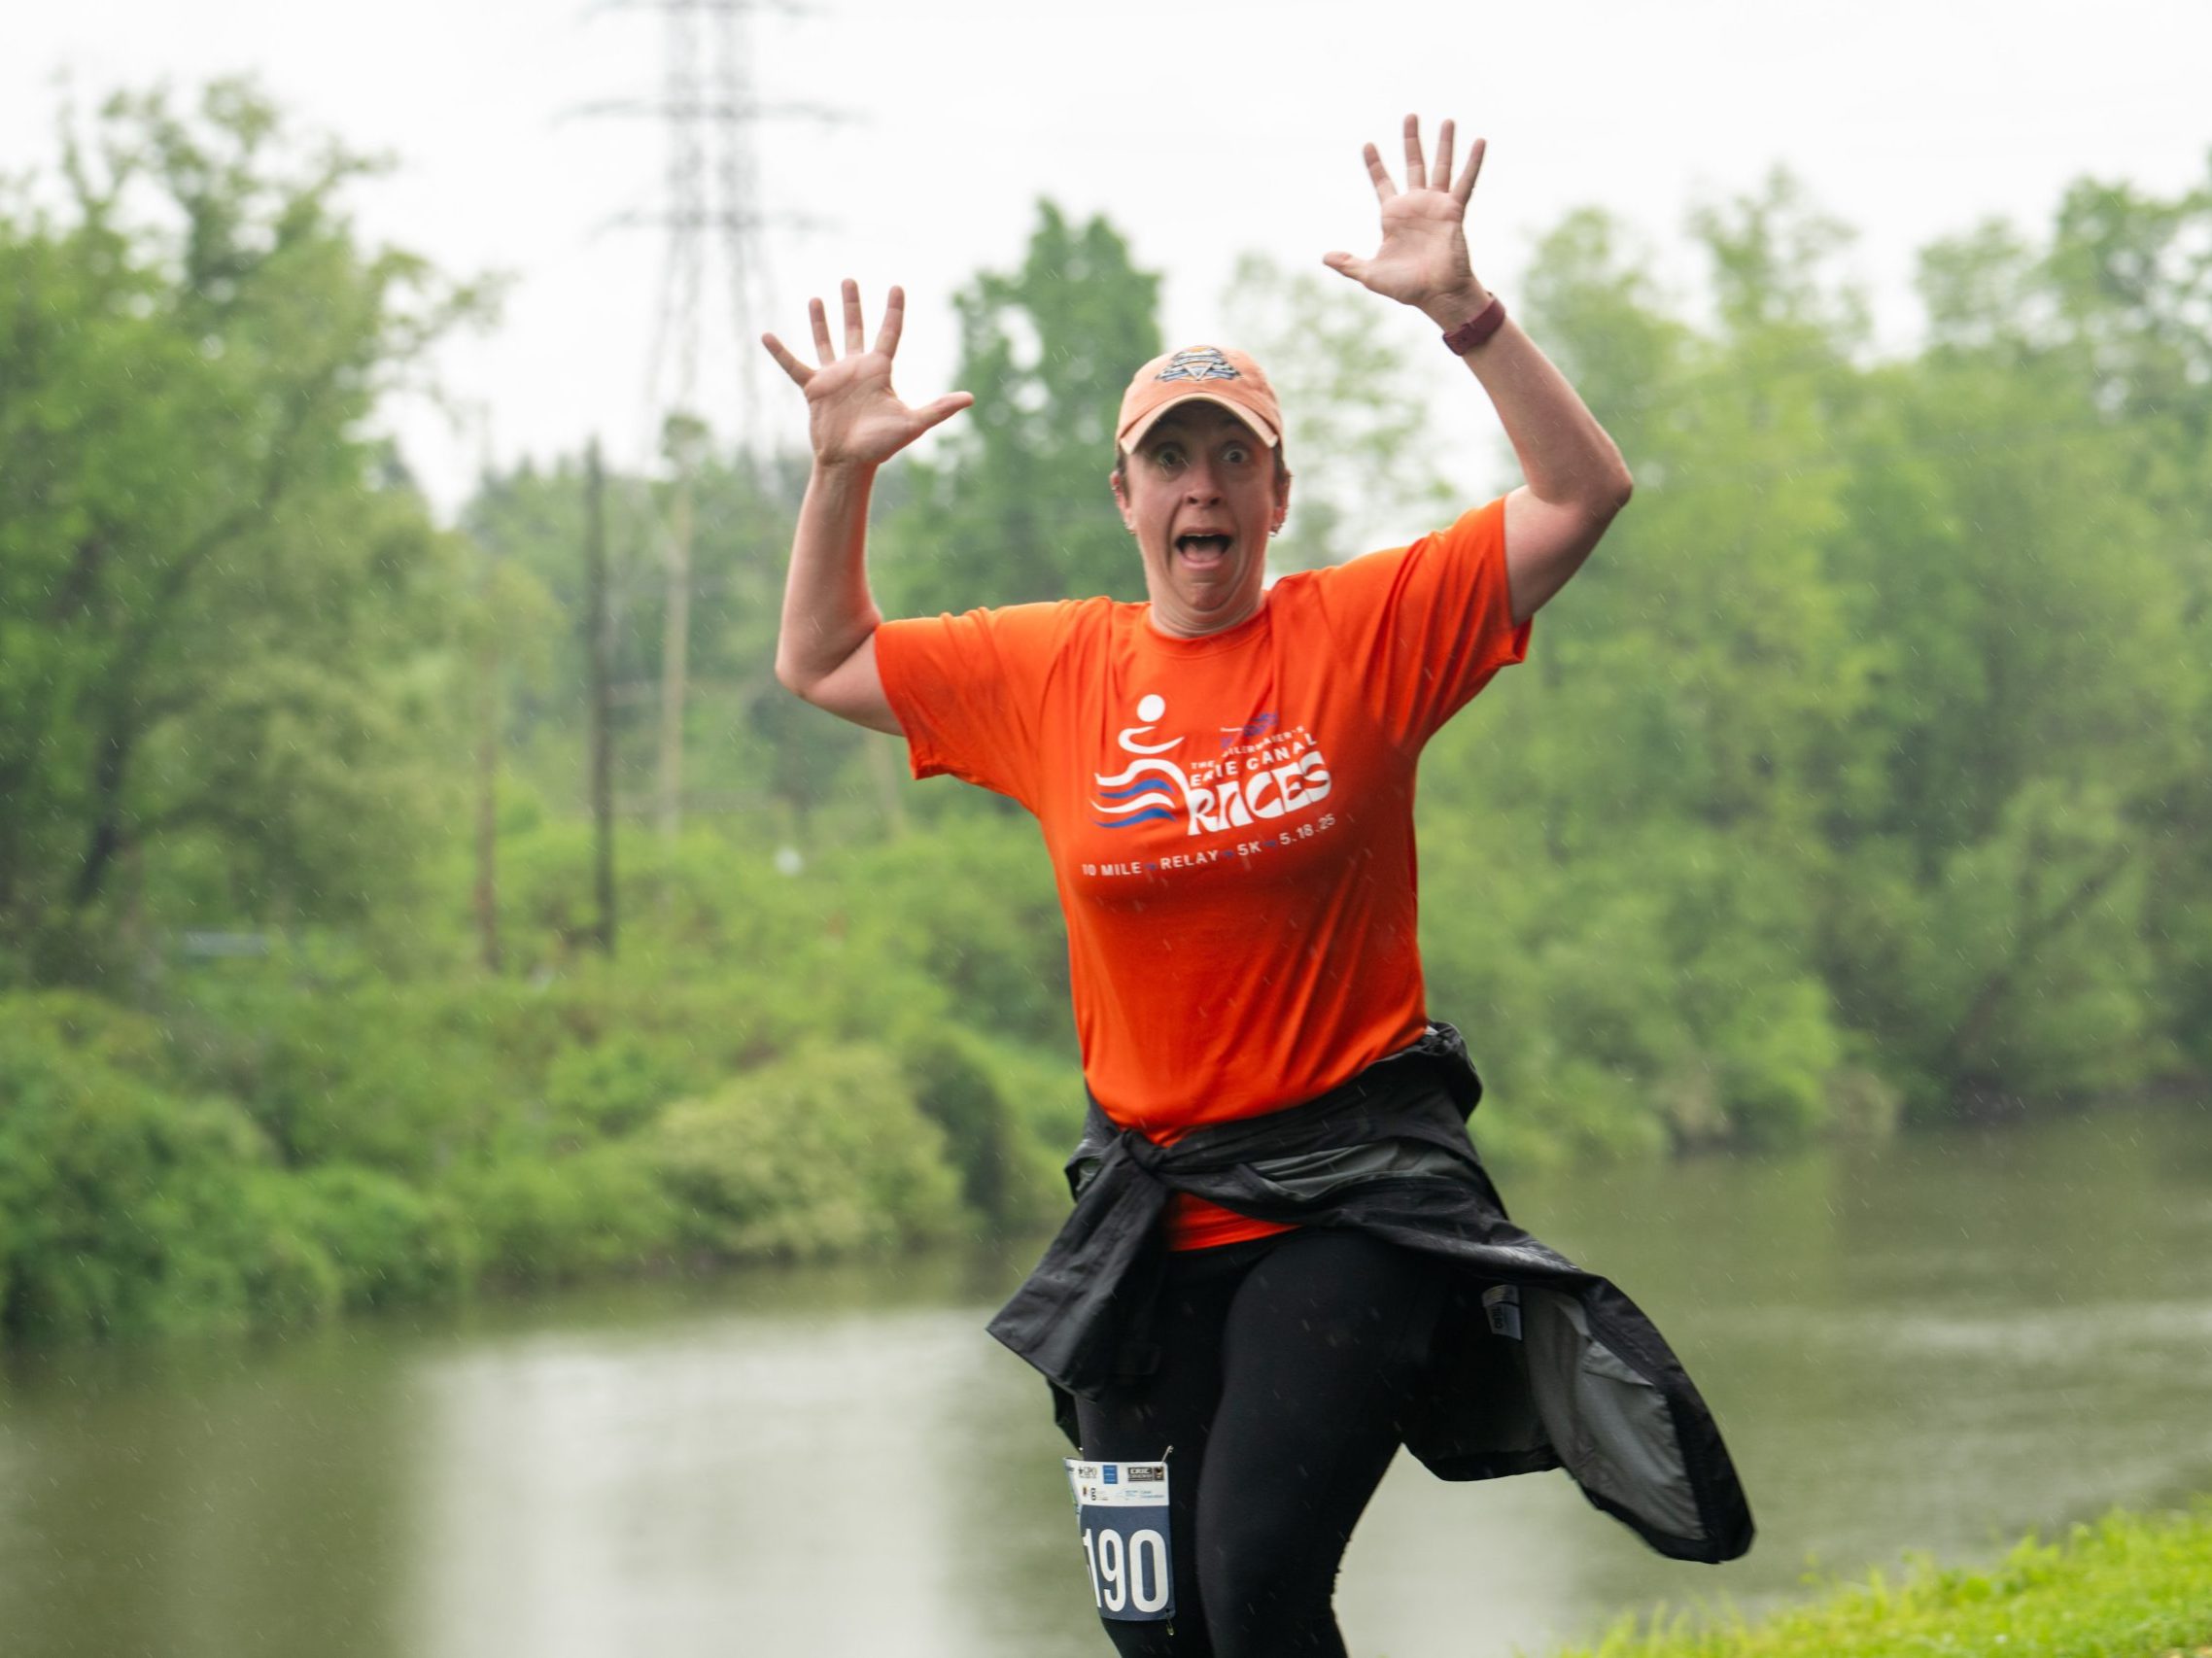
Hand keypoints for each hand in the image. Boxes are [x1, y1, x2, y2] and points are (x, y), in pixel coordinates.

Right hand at [762, 280, 971, 467]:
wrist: (849, 462)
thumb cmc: (882, 445)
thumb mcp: (913, 423)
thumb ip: (939, 409)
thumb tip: (970, 398)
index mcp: (879, 370)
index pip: (889, 332)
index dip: (893, 310)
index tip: (896, 287)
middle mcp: (856, 368)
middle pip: (855, 328)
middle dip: (852, 304)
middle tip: (849, 279)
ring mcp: (834, 376)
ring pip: (826, 340)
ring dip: (820, 320)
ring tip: (817, 298)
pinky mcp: (814, 388)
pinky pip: (794, 365)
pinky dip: (780, 352)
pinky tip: (766, 336)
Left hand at [1322, 115, 1490, 323]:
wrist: (1436, 295)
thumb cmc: (1406, 287)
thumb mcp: (1371, 274)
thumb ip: (1349, 264)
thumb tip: (1325, 257)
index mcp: (1393, 216)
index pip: (1382, 182)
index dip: (1375, 164)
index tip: (1367, 144)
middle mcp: (1415, 205)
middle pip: (1413, 164)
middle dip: (1411, 140)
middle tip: (1409, 115)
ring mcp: (1436, 206)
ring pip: (1440, 166)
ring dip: (1443, 143)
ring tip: (1447, 120)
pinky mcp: (1454, 211)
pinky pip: (1465, 183)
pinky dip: (1472, 163)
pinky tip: (1479, 141)